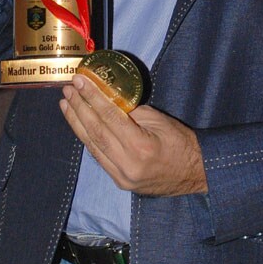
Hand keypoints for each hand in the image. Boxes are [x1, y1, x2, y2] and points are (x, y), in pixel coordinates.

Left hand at [60, 74, 207, 195]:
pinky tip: (78, 125)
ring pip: (92, 147)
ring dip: (76, 124)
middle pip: (95, 132)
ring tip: (66, 104)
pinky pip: (99, 157)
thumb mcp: (160, 121)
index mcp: (140, 146)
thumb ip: (132, 112)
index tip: (79, 82)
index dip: (92, 97)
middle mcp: (127, 164)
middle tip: (67, 90)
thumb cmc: (182, 143)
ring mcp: (121, 176)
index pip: (109, 117)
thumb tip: (108, 100)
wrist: (196, 174)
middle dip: (79, 109)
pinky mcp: (120, 181)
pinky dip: (87, 139)